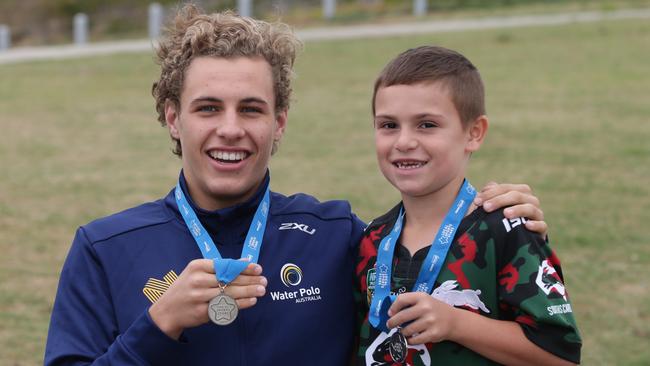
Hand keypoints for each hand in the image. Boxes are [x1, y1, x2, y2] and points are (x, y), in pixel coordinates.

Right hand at [148, 259, 266, 338]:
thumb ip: (220, 267)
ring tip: (261, 290)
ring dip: (248, 291)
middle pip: (229, 279)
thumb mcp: (197, 272)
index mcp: (197, 266)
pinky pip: (226, 306)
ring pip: (229, 293)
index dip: (244, 267)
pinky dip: (240, 304)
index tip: (258, 268)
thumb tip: (245, 261)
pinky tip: (251, 301)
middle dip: (250, 280)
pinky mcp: (202, 312)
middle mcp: (198, 280)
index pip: (226, 265)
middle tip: (264, 280)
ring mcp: (200, 297)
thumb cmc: (186, 288)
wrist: (167, 310)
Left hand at [386, 292, 457, 344]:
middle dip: (392, 322)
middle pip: (402, 316)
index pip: (402, 299)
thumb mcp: (424, 300)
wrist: (454, 320)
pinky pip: (414, 339)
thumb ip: (410, 303)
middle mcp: (425, 308)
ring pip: (407, 330)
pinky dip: (409, 340)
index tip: (390, 313)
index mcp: (422, 297)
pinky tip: (410, 338)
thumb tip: (391, 313)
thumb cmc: (435, 309)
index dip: (393, 307)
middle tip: (390, 325)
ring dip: (402, 332)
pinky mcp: (433, 334)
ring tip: (403, 331)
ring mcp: (430, 321)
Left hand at [474, 182, 546, 236]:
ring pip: (531, 208)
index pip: (506, 188)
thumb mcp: (490, 210)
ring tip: (506, 214)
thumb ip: (489, 196)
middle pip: (517, 195)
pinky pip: (542, 225)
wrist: (509, 243)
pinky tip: (527, 225)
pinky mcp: (541, 231)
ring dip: (518, 209)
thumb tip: (489, 186)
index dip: (491, 192)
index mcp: (518, 193)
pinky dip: (536, 224)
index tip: (477, 201)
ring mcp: (537, 215)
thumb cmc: (497, 222)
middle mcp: (529, 201)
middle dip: (500, 200)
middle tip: (486, 207)